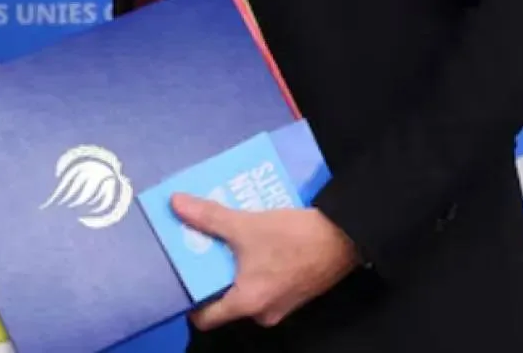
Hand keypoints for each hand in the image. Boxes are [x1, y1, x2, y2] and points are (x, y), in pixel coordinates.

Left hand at [170, 194, 359, 328]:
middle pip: (228, 301)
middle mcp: (263, 313)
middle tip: (210, 249)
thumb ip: (210, 216)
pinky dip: (262, 268)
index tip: (187, 274)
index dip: (191, 299)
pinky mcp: (300, 292)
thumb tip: (175, 203)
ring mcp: (284, 305)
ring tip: (236, 241)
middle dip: (218, 276)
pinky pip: (270, 284)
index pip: (205, 318)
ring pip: (250, 290)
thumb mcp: (247, 224)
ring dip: (241, 269)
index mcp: (246, 304)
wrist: (347, 236)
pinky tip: (263, 244)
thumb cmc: (294, 237)